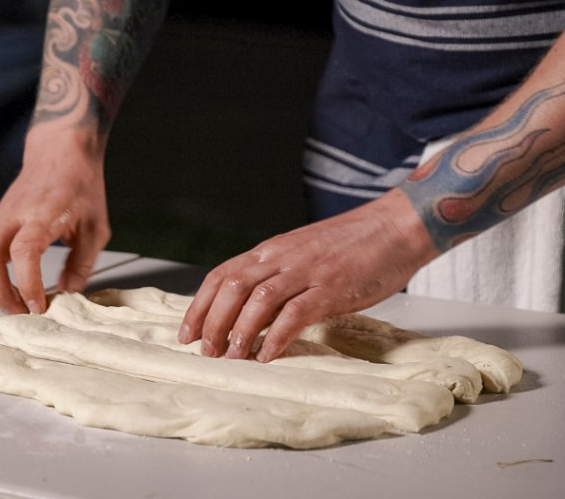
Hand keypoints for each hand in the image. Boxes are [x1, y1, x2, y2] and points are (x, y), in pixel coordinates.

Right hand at [0, 124, 110, 314]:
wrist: (61, 152)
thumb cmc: (80, 186)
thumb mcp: (95, 228)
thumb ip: (81, 265)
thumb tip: (68, 296)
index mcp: (42, 213)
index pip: (24, 252)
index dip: (28, 283)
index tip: (39, 305)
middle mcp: (14, 215)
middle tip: (22, 314)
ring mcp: (0, 217)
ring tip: (18, 305)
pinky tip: (13, 287)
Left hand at [178, 189, 437, 361]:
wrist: (395, 226)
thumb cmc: (351, 244)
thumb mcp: (302, 253)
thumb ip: (278, 275)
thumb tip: (251, 309)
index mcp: (272, 250)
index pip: (222, 275)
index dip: (200, 305)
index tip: (187, 332)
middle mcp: (282, 258)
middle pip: (232, 288)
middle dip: (212, 322)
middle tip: (206, 351)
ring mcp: (306, 272)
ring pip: (258, 301)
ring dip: (239, 331)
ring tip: (231, 357)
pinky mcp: (331, 288)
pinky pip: (295, 314)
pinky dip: (276, 337)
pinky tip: (267, 355)